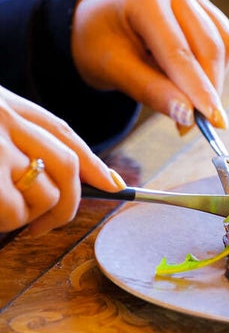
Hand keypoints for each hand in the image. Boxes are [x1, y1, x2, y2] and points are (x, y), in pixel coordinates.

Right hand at [0, 86, 124, 235]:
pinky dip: (10, 222)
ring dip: (30, 217)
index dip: (93, 163)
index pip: (63, 133)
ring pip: (47, 194)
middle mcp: (7, 118)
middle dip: (68, 204)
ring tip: (4, 216)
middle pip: (67, 164)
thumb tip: (61, 181)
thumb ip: (14, 140)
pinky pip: (14, 209)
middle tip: (44, 226)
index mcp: (8, 105)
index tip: (114, 185)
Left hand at [71, 0, 228, 128]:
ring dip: (213, 78)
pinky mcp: (202, 0)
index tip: (213, 122)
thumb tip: (189, 116)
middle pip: (209, 46)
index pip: (178, 52)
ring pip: (224, 43)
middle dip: (209, 89)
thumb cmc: (97, 44)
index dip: (198, 89)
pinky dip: (214, 66)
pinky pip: (224, 38)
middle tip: (196, 125)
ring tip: (185, 98)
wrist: (94, 19)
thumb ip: (151, 91)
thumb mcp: (113, 70)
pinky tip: (190, 77)